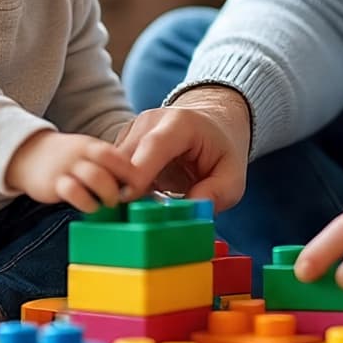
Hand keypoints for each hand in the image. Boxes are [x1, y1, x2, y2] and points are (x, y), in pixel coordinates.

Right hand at [5, 129, 149, 211]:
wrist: (27, 154)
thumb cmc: (66, 159)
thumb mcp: (86, 154)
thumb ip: (107, 165)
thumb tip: (135, 183)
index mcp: (93, 146)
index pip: (118, 153)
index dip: (132, 170)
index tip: (141, 185)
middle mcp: (81, 153)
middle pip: (109, 162)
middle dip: (123, 181)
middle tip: (127, 196)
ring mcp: (67, 167)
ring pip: (94, 176)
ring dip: (108, 192)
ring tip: (110, 203)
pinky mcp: (53, 183)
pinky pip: (73, 191)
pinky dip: (86, 202)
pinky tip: (90, 207)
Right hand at [116, 85, 250, 211]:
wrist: (211, 123)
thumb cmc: (221, 150)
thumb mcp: (232, 176)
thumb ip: (216, 194)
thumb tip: (186, 214)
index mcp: (180, 124)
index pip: (153, 147)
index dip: (138, 174)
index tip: (128, 201)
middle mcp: (149, 122)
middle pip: (123, 158)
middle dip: (123, 190)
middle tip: (137, 220)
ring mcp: (132, 131)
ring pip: (111, 166)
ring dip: (120, 192)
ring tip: (145, 209)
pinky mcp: (121, 143)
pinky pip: (110, 170)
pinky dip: (119, 189)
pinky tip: (139, 200)